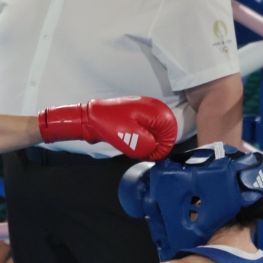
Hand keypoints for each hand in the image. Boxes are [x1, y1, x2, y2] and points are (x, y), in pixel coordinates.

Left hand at [38, 96, 177, 160]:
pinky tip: (128, 138)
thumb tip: (153, 150)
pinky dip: (139, 138)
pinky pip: (146, 132)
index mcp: (156, 111)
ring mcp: (147, 112)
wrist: (91, 116)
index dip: (161, 148)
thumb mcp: (130, 139)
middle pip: (163, 135)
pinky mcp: (139, 116)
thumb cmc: (108, 124)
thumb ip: (147, 146)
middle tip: (136, 148)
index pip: (171, 134)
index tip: (147, 154)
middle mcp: (154, 109)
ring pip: (154, 134)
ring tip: (130, 141)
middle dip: (152, 145)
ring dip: (145, 142)